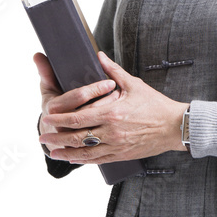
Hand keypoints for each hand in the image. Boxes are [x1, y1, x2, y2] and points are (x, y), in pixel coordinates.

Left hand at [37, 51, 188, 163]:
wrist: (174, 126)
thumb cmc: (156, 105)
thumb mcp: (134, 84)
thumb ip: (113, 71)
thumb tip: (99, 56)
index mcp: (112, 113)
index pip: (78, 117)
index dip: (60, 118)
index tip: (48, 116)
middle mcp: (111, 132)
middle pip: (77, 137)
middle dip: (57, 137)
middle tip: (42, 136)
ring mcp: (116, 145)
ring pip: (85, 152)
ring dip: (66, 153)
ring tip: (52, 152)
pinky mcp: (122, 155)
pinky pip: (99, 160)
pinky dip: (84, 160)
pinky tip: (74, 159)